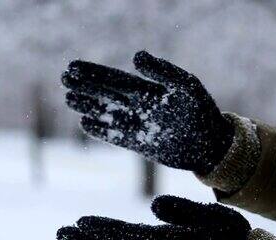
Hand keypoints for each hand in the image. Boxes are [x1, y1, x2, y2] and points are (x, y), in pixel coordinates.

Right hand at [61, 51, 233, 174]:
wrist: (212, 146)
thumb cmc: (202, 112)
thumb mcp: (186, 87)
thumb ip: (162, 71)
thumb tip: (135, 56)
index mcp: (148, 89)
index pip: (115, 79)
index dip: (94, 73)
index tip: (73, 66)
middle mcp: (140, 106)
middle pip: (106, 94)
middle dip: (86, 86)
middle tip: (63, 78)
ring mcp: (139, 125)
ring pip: (108, 114)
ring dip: (89, 106)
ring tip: (68, 99)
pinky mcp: (140, 144)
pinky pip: (116, 136)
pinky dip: (101, 130)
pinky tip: (85, 123)